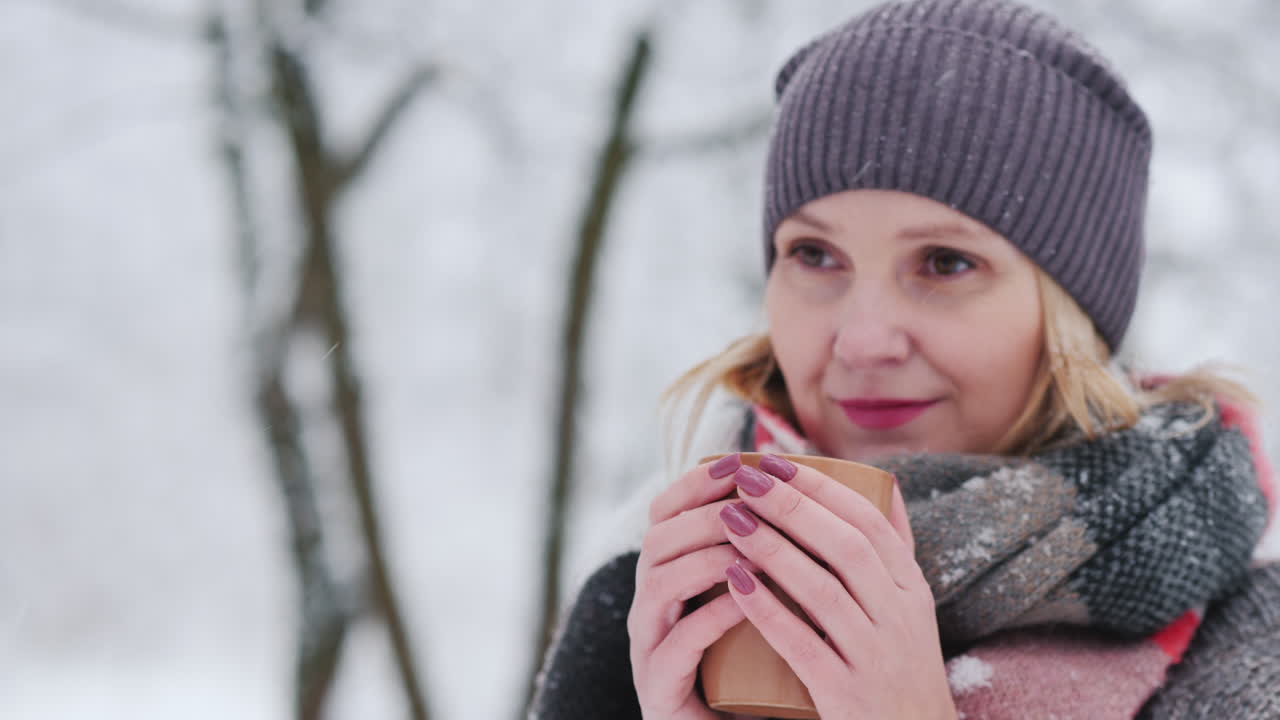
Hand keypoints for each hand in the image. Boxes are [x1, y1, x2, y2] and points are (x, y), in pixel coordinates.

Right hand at [628, 454, 751, 718]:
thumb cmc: (757, 662)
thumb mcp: (763, 597)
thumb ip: (773, 549)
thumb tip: (820, 487)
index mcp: (671, 572)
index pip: (667, 510)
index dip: (696, 482)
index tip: (738, 461)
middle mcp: (651, 602)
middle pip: (658, 537)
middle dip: (705, 514)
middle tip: (750, 504)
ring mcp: (649, 644)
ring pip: (658, 583)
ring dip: (705, 558)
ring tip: (751, 549)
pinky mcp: (658, 686)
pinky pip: (675, 645)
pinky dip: (709, 618)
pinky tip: (744, 604)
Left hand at [718, 455, 956, 719]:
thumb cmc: (901, 669)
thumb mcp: (913, 608)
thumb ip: (896, 550)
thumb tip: (886, 483)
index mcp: (912, 591)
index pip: (870, 524)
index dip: (822, 488)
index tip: (776, 462)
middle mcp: (900, 619)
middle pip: (847, 548)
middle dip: (794, 507)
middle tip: (747, 480)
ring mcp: (876, 657)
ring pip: (823, 592)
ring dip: (774, 550)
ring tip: (731, 521)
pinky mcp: (848, 695)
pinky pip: (803, 646)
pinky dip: (768, 612)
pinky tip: (734, 583)